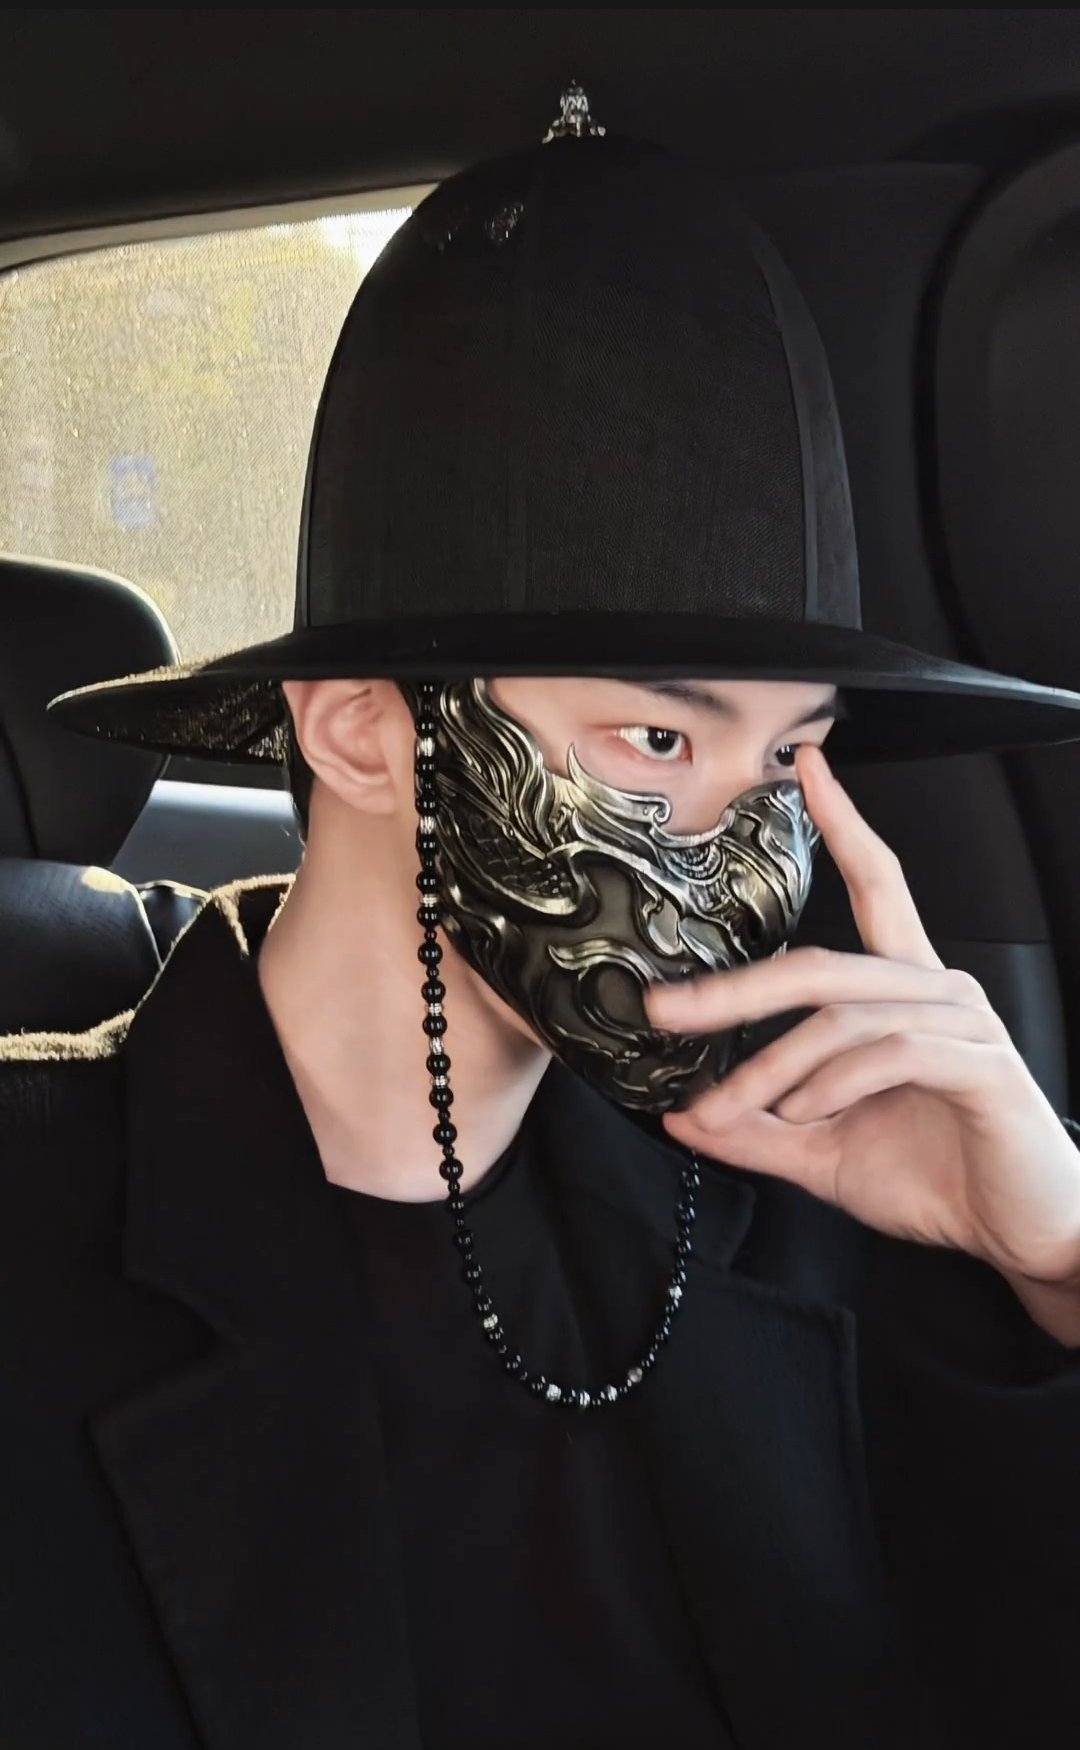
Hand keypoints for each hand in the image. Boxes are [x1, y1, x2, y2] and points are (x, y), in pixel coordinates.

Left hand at [645, 745, 1079, 1311]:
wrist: (1019, 1231)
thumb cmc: (936, 1175)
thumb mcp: (822, 1152)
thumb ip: (755, 1129)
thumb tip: (681, 1114)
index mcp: (901, 993)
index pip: (876, 884)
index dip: (844, 823)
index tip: (808, 768)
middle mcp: (933, 989)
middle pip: (820, 963)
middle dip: (732, 989)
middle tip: (666, 1009)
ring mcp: (961, 1022)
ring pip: (840, 1016)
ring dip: (770, 1069)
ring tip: (732, 1110)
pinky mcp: (980, 1064)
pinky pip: (889, 1051)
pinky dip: (830, 1086)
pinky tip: (806, 1115)